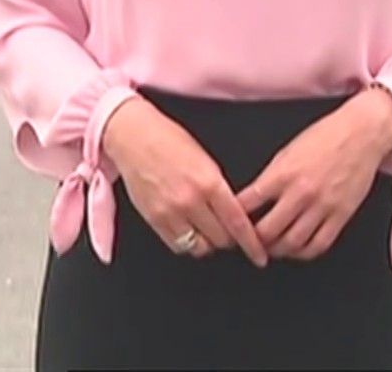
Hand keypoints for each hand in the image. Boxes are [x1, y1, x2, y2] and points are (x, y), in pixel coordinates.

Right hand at [101, 98, 269, 266]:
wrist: (132, 136)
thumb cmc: (168, 139)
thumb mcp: (205, 159)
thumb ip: (219, 188)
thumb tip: (232, 212)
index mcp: (208, 182)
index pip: (237, 222)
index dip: (251, 242)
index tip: (259, 254)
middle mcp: (190, 200)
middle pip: (220, 239)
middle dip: (229, 239)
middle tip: (230, 233)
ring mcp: (170, 212)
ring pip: (199, 247)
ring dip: (208, 243)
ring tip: (208, 231)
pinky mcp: (153, 219)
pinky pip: (177, 245)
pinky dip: (187, 243)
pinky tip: (189, 231)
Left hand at [236, 90, 391, 261]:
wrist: (362, 132)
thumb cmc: (326, 135)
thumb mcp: (287, 151)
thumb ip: (270, 178)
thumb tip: (254, 200)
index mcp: (282, 174)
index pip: (247, 206)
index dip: (233, 220)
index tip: (229, 227)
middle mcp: (300, 192)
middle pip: (267, 232)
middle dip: (253, 242)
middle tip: (249, 243)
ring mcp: (322, 206)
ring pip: (292, 243)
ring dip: (277, 250)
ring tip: (272, 248)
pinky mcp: (341, 215)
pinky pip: (319, 244)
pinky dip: (304, 252)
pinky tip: (297, 248)